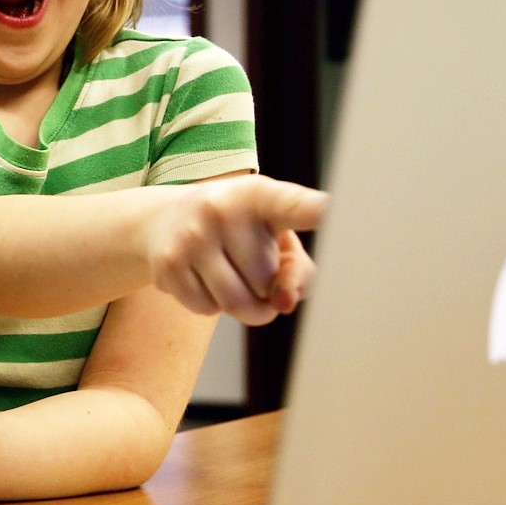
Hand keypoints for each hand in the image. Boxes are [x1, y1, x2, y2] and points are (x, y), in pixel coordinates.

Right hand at [143, 176, 325, 325]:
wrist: (163, 219)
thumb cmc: (238, 230)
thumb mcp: (274, 234)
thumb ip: (298, 270)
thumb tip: (283, 303)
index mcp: (261, 194)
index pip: (297, 206)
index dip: (323, 212)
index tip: (341, 211)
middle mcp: (223, 209)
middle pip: (268, 282)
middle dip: (265, 288)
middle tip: (250, 263)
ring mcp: (191, 236)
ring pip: (238, 304)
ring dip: (244, 306)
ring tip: (234, 279)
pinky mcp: (167, 264)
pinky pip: (207, 309)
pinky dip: (210, 305)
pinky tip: (202, 278)